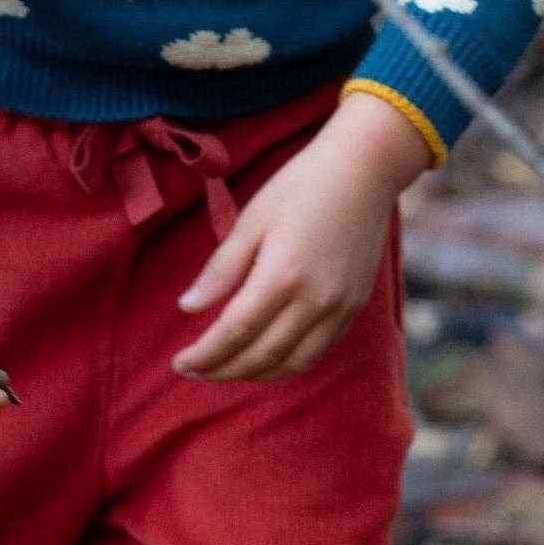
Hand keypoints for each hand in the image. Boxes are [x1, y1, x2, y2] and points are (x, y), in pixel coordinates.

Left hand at [174, 89, 431, 382]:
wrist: (364, 170)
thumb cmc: (300, 187)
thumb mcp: (251, 221)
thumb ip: (220, 270)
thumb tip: (187, 308)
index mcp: (281, 275)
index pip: (234, 333)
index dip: (204, 355)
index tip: (179, 363)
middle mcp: (314, 300)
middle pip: (260, 356)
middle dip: (222, 370)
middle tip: (194, 370)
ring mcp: (338, 307)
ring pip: (291, 363)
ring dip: (253, 374)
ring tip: (224, 369)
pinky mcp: (353, 307)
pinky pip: (317, 352)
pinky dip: (286, 364)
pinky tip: (264, 358)